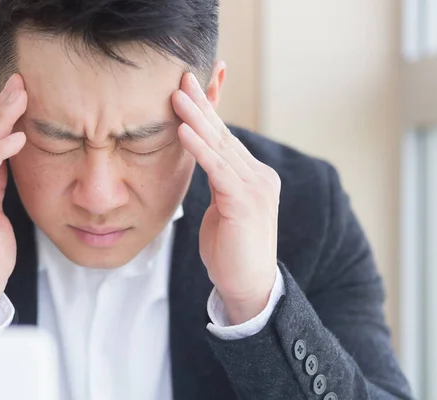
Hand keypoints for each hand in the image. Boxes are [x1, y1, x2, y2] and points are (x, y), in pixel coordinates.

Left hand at [172, 73, 280, 324]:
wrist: (249, 287)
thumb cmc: (231, 251)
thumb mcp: (223, 209)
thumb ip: (219, 183)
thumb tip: (202, 161)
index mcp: (253, 176)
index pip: (225, 138)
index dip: (207, 112)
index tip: (190, 88)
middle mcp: (259, 176)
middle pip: (224, 134)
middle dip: (202, 104)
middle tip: (183, 77)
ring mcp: (256, 188)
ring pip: (220, 146)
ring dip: (196, 118)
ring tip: (177, 94)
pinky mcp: (245, 202)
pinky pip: (217, 169)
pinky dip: (199, 148)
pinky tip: (183, 129)